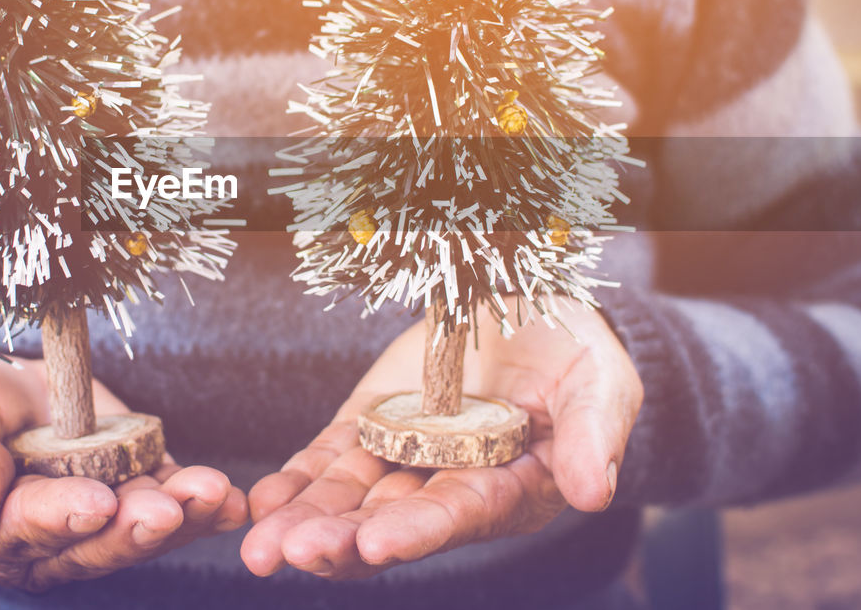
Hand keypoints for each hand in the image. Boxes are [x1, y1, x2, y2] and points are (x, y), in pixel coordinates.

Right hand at [0, 355, 247, 591]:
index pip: (24, 530)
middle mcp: (42, 546)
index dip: (61, 516)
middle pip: (90, 546)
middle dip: (132, 529)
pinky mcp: (133, 503)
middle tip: (167, 511)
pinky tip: (233, 504)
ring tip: (212, 495)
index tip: (96, 502)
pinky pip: (171, 513)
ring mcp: (93, 528)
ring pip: (137, 535)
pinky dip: (204, 511)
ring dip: (180, 518)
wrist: (2, 392)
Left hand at [241, 297, 641, 578]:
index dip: (418, 530)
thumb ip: (592, 435)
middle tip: (289, 554)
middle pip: (389, 520)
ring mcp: (404, 454)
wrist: (533, 306)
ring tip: (261, 546)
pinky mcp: (371, 422)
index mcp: (509, 488)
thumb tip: (594, 493)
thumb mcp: (600, 384)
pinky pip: (328, 459)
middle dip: (339, 540)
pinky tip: (260, 504)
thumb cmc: (579, 351)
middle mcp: (450, 484)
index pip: (458, 514)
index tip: (375, 543)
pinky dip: (295, 481)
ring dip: (304, 522)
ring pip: (348, 498)